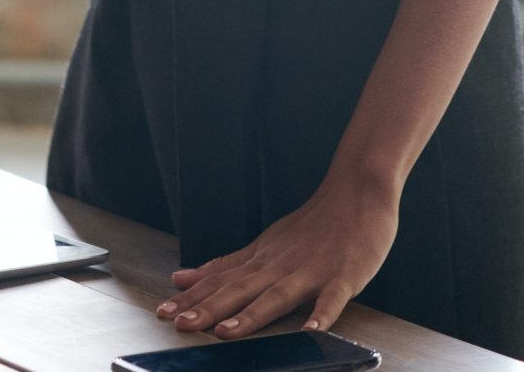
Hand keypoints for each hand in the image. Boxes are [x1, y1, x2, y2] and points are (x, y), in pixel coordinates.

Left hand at [155, 169, 399, 339]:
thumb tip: (181, 278)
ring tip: (227, 333)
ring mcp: (312, 271)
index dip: (192, 298)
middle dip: (209, 308)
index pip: (220, 280)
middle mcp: (280, 266)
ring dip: (252, 315)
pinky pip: (332, 298)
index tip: (164, 312)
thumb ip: (226, 265)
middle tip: (182, 324)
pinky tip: (312, 330)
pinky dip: (322, 314)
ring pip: (278, 296)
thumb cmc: (314, 223)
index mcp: (262, 259)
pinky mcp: (344, 275)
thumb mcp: (264, 242)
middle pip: (240, 289)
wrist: (359, 189)